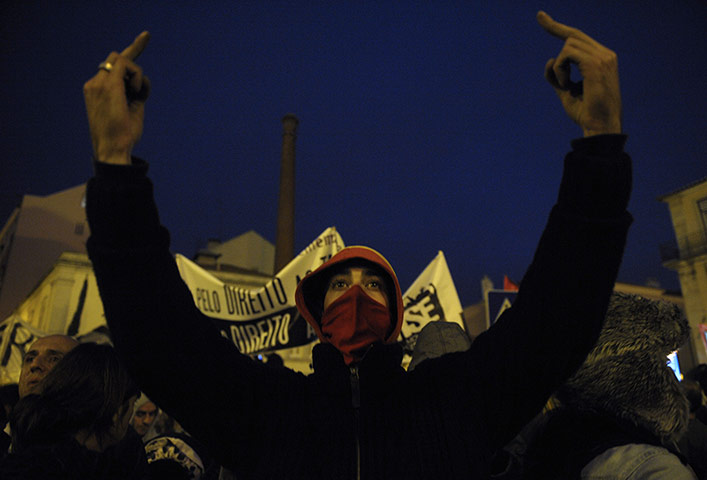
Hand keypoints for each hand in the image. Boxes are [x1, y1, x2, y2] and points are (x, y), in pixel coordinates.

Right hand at [83, 32, 150, 163]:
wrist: (114, 150)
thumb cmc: (123, 136)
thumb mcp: (131, 110)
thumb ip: (134, 94)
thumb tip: (143, 83)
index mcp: (97, 91)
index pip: (112, 66)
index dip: (131, 51)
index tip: (145, 37)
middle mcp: (94, 84)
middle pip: (118, 58)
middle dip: (135, 60)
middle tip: (141, 75)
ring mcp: (98, 83)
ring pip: (123, 59)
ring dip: (137, 76)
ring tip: (136, 96)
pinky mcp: (107, 84)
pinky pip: (127, 64)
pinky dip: (137, 77)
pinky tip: (135, 93)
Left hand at [537, 12, 620, 136]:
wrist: (599, 126)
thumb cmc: (585, 112)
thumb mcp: (566, 92)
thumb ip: (557, 76)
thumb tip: (550, 60)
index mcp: (602, 59)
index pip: (579, 38)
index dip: (558, 27)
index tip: (541, 17)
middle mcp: (605, 54)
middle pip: (573, 35)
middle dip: (553, 26)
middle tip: (538, 16)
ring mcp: (603, 57)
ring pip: (568, 45)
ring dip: (559, 67)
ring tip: (566, 85)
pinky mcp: (596, 63)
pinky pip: (567, 55)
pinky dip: (560, 70)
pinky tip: (567, 84)